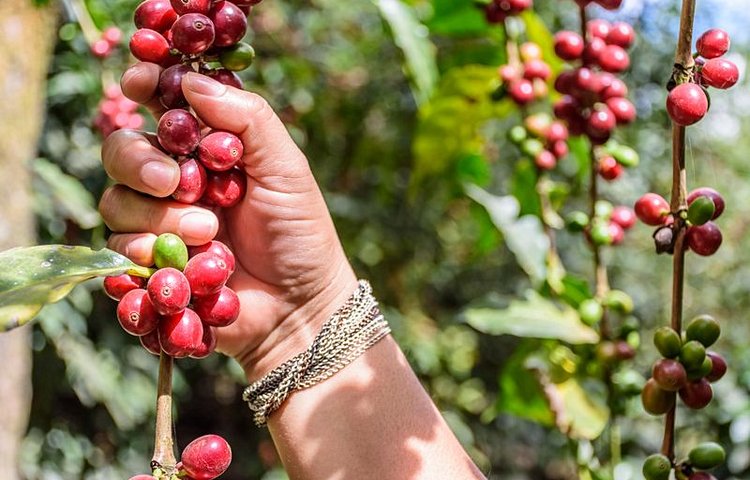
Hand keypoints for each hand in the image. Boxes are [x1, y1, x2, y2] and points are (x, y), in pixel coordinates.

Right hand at [100, 63, 357, 379]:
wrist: (299, 305)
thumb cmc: (299, 233)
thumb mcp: (287, 170)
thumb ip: (248, 120)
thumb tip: (192, 80)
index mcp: (204, 153)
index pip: (161, 111)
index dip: (144, 90)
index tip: (139, 84)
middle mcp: (173, 185)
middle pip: (122, 154)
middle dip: (141, 163)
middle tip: (177, 183)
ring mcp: (157, 228)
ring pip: (116, 205)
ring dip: (160, 220)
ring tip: (211, 236)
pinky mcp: (149, 270)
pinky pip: (116, 258)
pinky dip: (141, 261)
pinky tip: (178, 271)